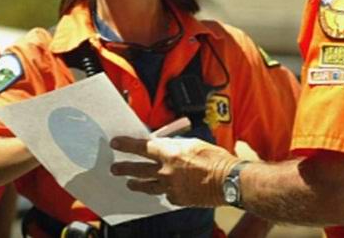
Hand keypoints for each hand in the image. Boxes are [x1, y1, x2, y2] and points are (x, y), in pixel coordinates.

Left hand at [110, 136, 239, 206]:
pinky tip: (163, 190)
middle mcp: (167, 171)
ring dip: (137, 184)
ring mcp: (171, 187)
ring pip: (148, 186)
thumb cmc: (216, 159)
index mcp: (170, 153)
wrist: (229, 181)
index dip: (126, 145)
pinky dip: (164, 191)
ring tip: (130, 184)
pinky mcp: (178, 199)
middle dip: (124, 168)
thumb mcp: (194, 143)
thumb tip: (165, 145)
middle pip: (138, 169)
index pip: (141, 147)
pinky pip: (166, 195)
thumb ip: (176, 145)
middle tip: (114, 168)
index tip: (116, 144)